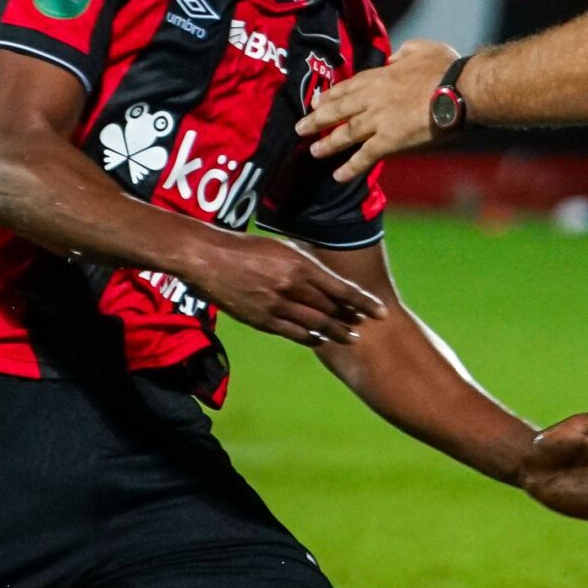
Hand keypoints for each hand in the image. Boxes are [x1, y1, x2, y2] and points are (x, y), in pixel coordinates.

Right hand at [182, 231, 385, 346]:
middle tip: (365, 325)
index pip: (340, 288)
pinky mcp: (261, 319)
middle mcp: (291, 286)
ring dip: (336, 332)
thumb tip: (325, 275)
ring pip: (315, 324)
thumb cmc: (244, 247)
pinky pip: (293, 333)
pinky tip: (319, 340)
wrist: (208, 259)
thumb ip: (304, 261)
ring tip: (350, 338)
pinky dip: (310, 338)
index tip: (380, 312)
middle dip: (351, 318)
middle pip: (331, 308)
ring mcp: (276, 305)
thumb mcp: (281, 246)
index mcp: (299, 264)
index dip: (363, 302)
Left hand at [297, 38, 455, 180]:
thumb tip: (394, 58)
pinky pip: (366, 156)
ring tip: (314, 151)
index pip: (346, 87)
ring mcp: (379, 120)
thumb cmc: (446, 68)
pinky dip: (351, 167)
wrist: (460, 90)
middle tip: (301, 128)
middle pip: (338, 110)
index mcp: (379, 76)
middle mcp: (372, 98)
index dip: (329, 97)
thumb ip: (403, 53)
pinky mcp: (390, 141)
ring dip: (328, 143)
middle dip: (317, 120)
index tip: (315, 103)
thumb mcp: (421, 49)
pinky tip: (338, 176)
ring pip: (346, 133)